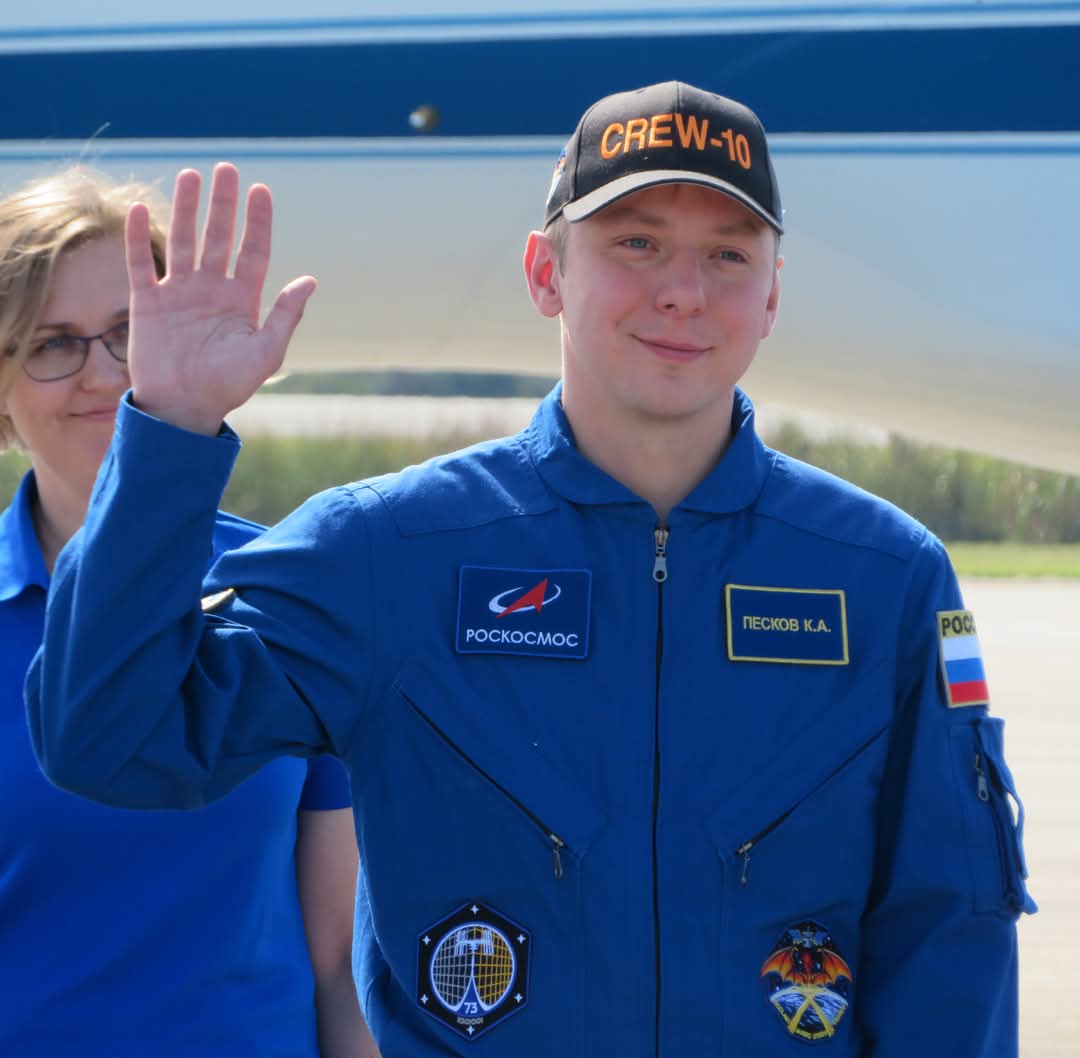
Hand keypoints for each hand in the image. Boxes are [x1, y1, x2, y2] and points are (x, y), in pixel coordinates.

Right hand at [125, 162, 316, 434]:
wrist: (184, 410)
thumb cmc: (229, 386)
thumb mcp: (266, 352)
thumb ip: (285, 315)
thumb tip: (310, 279)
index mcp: (242, 301)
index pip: (253, 251)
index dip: (257, 222)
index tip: (261, 191)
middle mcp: (212, 291)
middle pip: (219, 237)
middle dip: (223, 205)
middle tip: (227, 169)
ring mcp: (179, 294)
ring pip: (183, 242)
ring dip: (187, 210)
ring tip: (192, 175)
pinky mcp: (148, 303)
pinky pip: (141, 264)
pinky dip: (139, 239)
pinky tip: (142, 209)